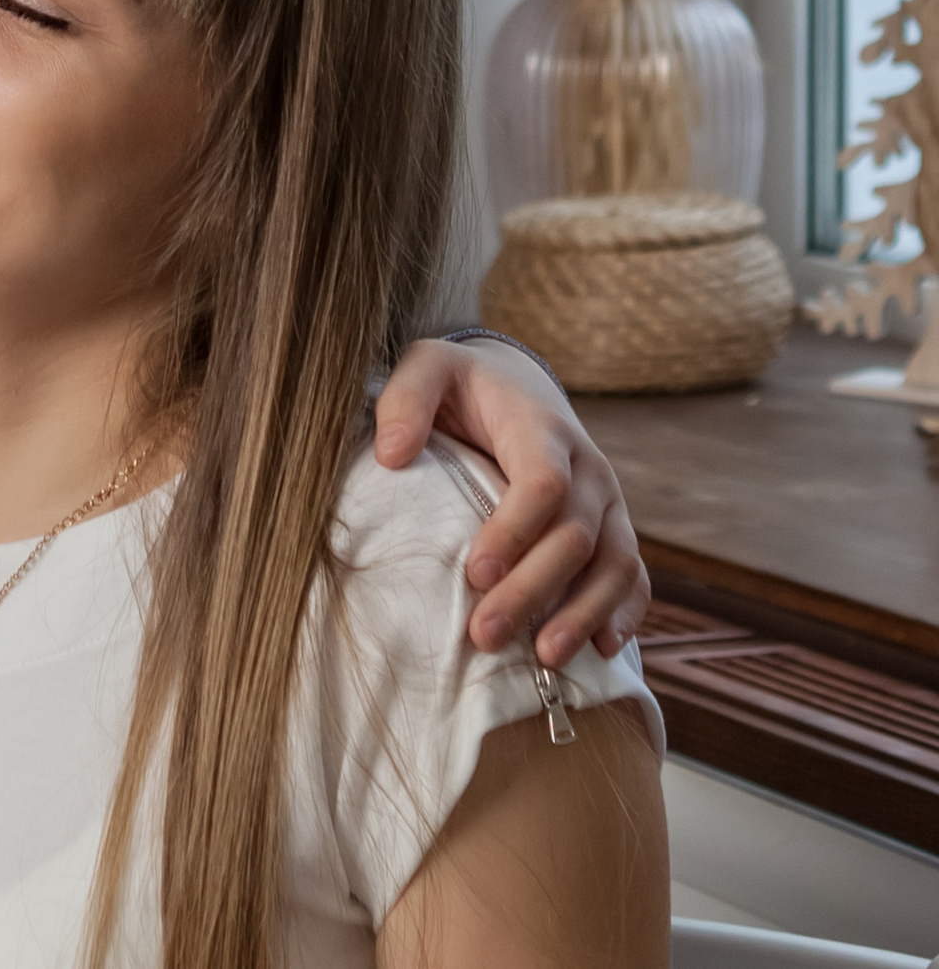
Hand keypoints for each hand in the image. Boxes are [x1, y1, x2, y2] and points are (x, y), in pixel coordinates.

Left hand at [373, 337, 650, 666]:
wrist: (515, 385)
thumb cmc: (461, 385)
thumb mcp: (427, 369)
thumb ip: (405, 399)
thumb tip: (392, 454)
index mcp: (543, 428)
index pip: (543, 484)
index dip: (514, 530)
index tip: (475, 574)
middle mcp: (588, 468)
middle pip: (574, 536)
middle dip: (533, 590)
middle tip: (484, 636)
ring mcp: (608, 503)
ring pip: (615, 564)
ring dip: (582, 614)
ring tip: (545, 658)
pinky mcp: (614, 531)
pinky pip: (634, 576)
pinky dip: (623, 613)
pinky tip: (601, 651)